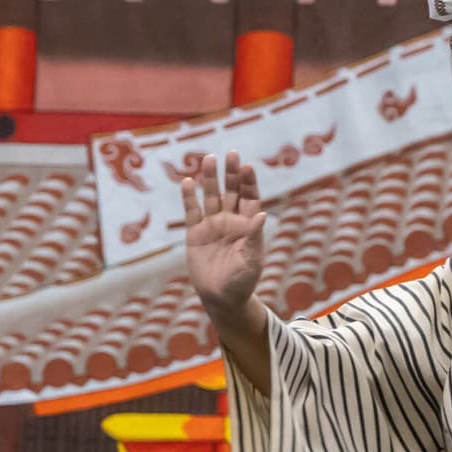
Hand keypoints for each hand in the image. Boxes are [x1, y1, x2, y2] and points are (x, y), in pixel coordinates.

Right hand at [182, 151, 266, 313]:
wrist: (222, 298)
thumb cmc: (243, 281)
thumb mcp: (252, 260)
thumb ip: (255, 237)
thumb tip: (263, 215)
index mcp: (248, 226)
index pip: (249, 198)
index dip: (248, 182)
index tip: (247, 166)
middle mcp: (230, 221)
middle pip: (231, 191)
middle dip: (230, 174)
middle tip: (231, 154)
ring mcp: (212, 226)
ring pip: (210, 197)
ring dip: (209, 179)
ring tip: (208, 159)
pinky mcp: (195, 234)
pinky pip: (192, 212)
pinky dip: (189, 198)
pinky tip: (188, 182)